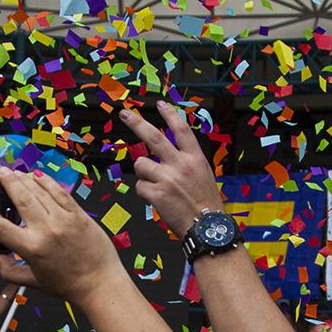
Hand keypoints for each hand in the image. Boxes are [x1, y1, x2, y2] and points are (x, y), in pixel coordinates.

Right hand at [0, 170, 125, 303]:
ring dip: (25, 179)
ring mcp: (64, 220)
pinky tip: (38, 176)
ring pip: (39, 191)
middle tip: (1, 172)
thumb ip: (9, 270)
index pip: (2, 228)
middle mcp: (46, 230)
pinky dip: (48, 182)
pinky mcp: (79, 215)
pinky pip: (60, 193)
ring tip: (16, 173)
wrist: (100, 284)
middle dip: (8, 182)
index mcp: (32, 249)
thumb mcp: (33, 282)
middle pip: (21, 199)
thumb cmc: (68, 285)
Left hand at [121, 104, 224, 234]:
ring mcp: (168, 179)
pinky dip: (145, 192)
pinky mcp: (157, 194)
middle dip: (136, 123)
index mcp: (195, 158)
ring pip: (141, 165)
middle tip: (124, 113)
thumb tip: (166, 153)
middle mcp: (181, 165)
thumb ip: (185, 161)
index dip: (170, 114)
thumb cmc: (206, 204)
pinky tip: (157, 199)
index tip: (161, 104)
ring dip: (143, 174)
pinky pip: (139, 187)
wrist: (207, 227)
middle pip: (154, 137)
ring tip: (157, 185)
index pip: (181, 129)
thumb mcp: (203, 175)